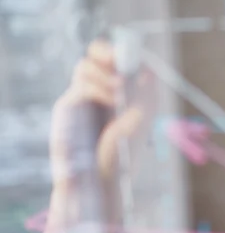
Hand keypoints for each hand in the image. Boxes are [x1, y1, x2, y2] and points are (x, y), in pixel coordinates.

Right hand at [50, 40, 153, 186]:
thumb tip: (148, 70)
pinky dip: (98, 86)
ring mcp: (82, 97)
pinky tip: (112, 100)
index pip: (116, 59)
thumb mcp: (141, 120)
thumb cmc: (124, 154)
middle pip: (95, 54)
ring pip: (85, 65)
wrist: (101, 179)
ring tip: (118, 92)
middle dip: (107, 53)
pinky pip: (81, 84)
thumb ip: (144, 94)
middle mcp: (100, 90)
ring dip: (105, 73)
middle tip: (119, 64)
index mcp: (118, 91)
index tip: (133, 58)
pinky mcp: (68, 106)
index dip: (123, 52)